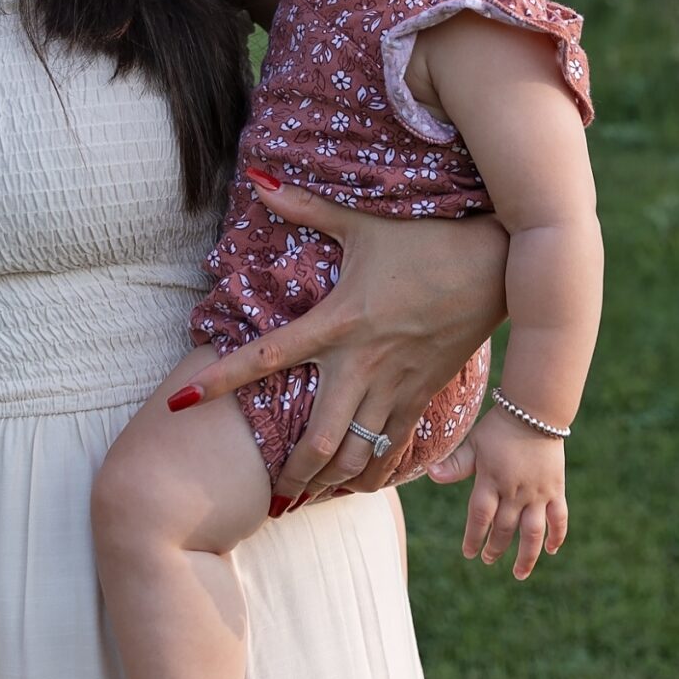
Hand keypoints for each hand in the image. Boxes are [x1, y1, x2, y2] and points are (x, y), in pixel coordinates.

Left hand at [173, 177, 505, 505]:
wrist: (497, 264)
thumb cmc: (425, 238)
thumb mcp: (362, 223)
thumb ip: (307, 206)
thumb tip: (259, 179)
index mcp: (338, 323)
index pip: (265, 357)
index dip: (220, 379)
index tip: (180, 403)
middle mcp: (363, 364)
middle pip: (319, 440)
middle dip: (291, 473)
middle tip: (267, 496)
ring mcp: (397, 386)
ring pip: (359, 455)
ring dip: (329, 482)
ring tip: (304, 499)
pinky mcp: (425, 396)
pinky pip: (396, 449)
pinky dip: (374, 473)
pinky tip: (358, 486)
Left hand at [462, 407, 567, 578]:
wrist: (535, 411)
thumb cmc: (498, 428)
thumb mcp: (473, 444)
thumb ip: (455, 464)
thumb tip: (430, 474)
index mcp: (491, 481)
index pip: (480, 518)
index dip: (474, 537)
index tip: (469, 553)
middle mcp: (514, 492)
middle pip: (504, 530)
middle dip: (495, 549)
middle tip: (487, 560)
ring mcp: (537, 493)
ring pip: (533, 533)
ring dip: (526, 556)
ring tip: (518, 573)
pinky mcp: (556, 490)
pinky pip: (559, 518)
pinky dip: (556, 536)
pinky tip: (550, 551)